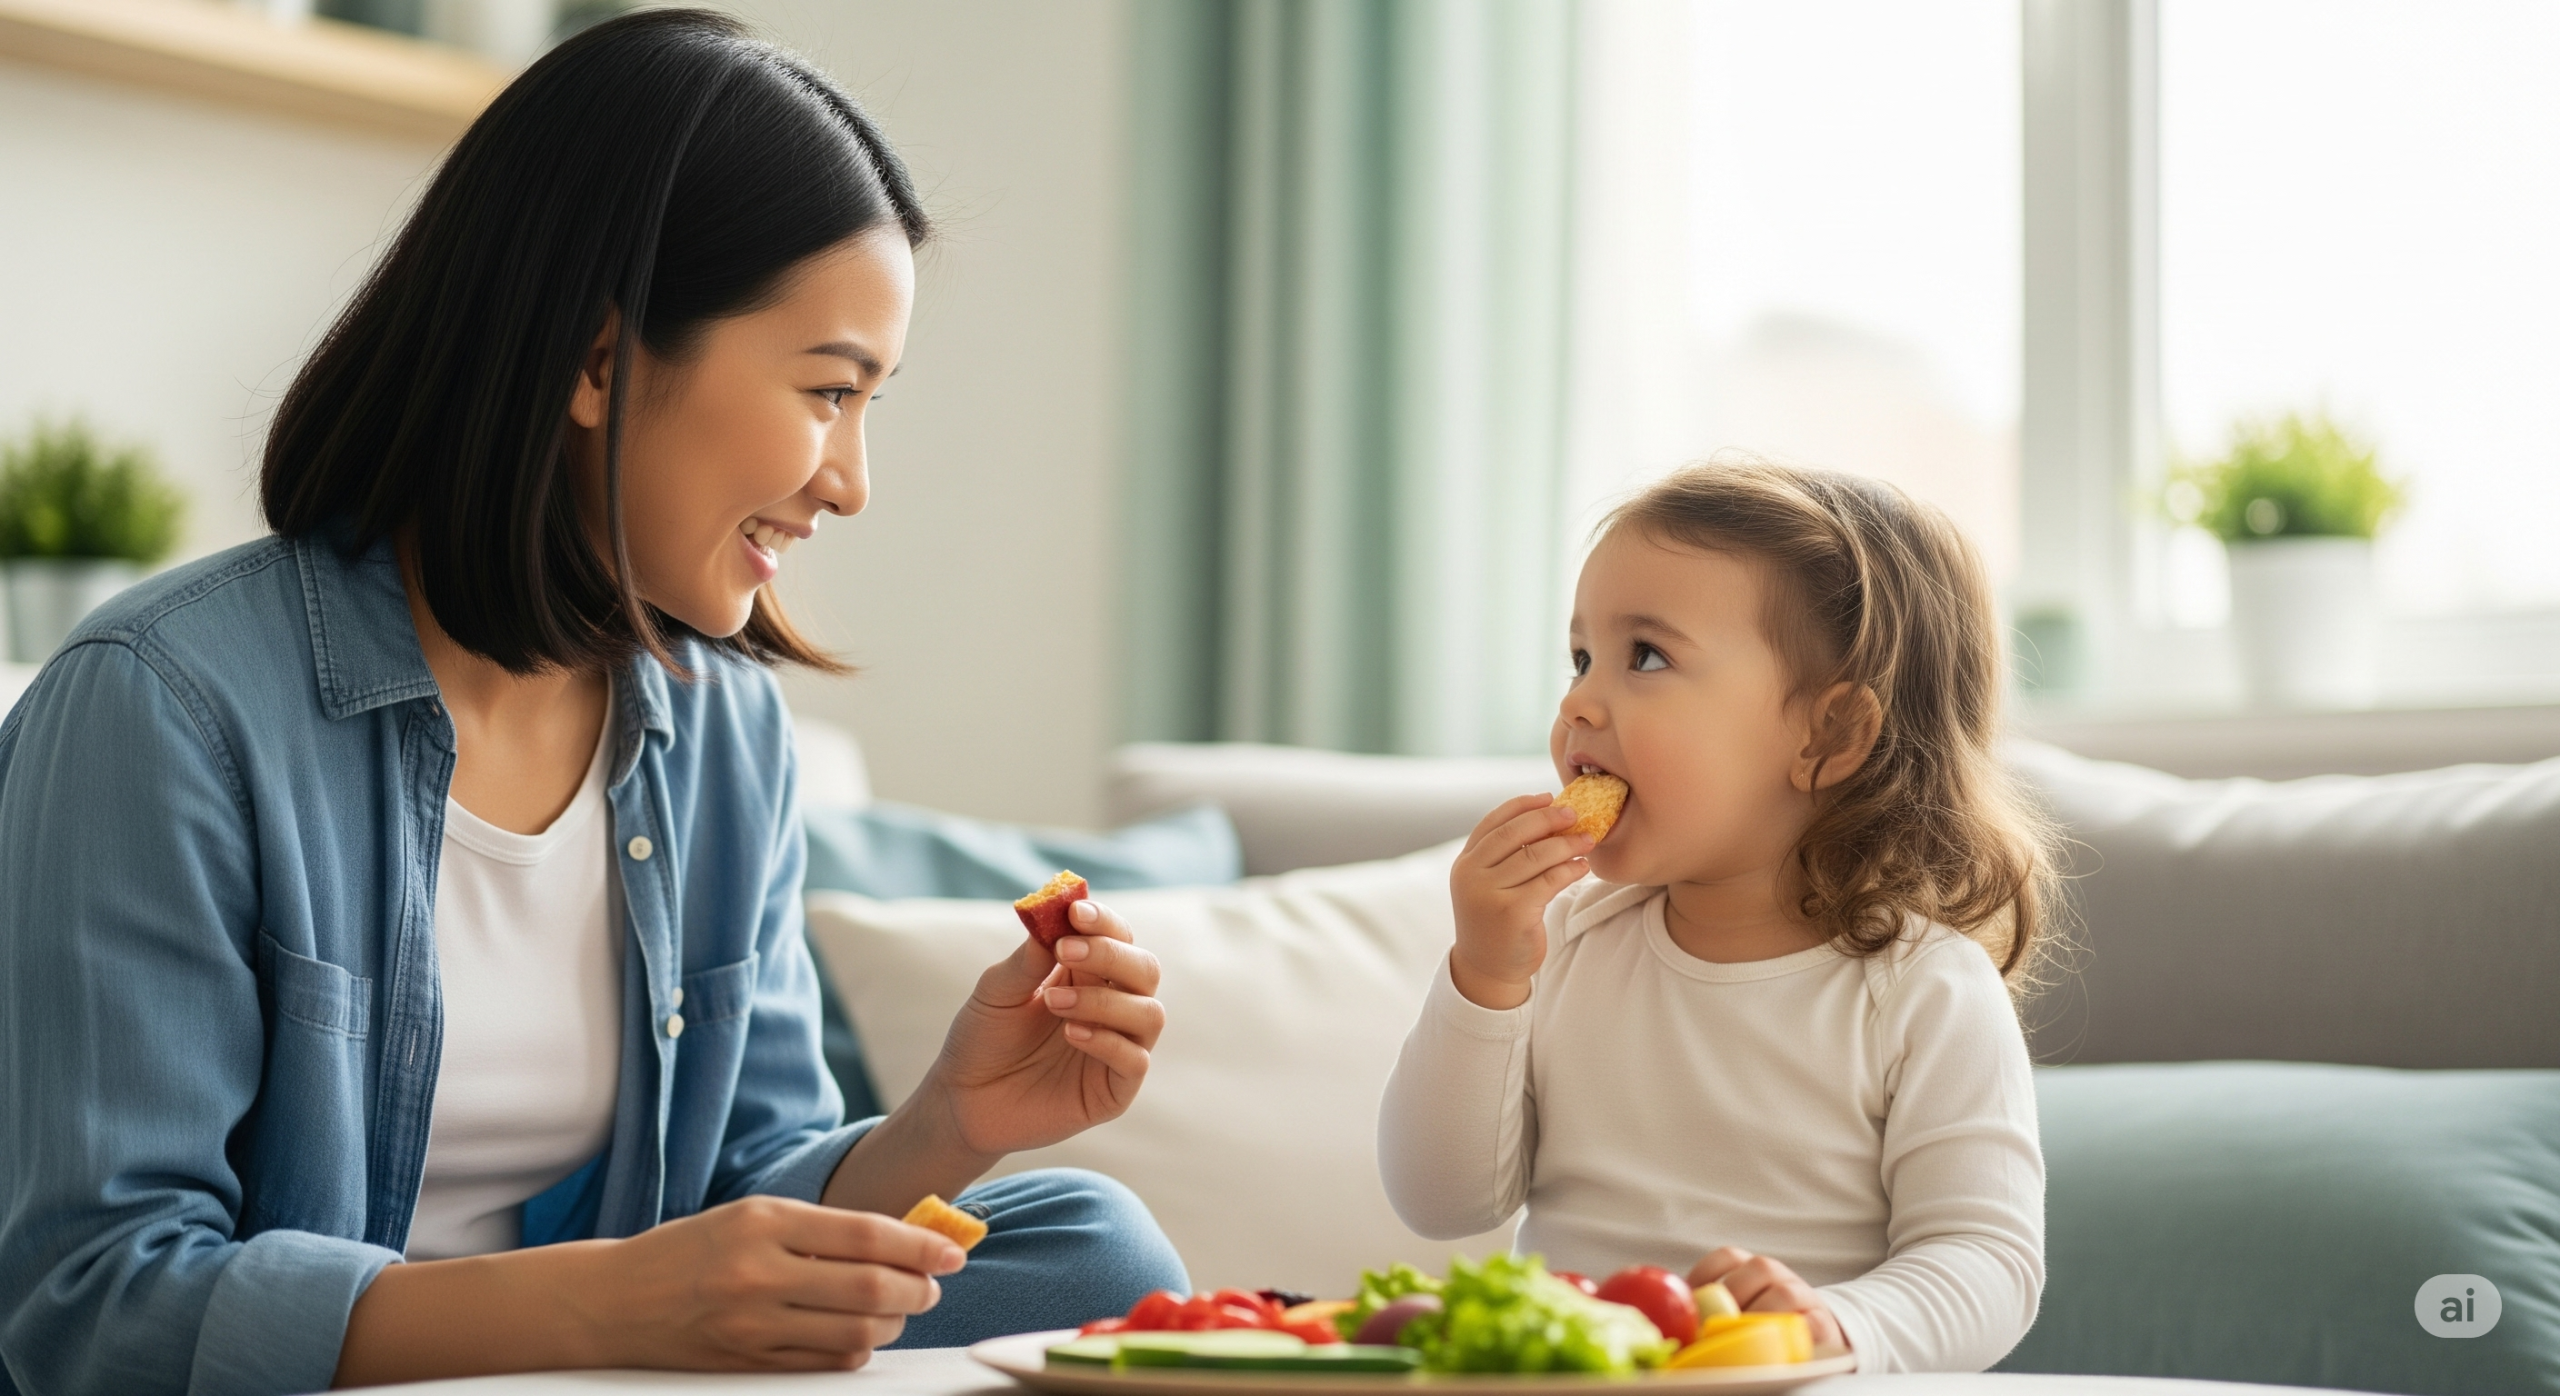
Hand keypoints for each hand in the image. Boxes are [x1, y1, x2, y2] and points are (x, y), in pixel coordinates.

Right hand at [577, 1197, 965, 1370]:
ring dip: (892, 1323)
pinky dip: (855, 1352)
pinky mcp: (747, 1365)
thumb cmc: (692, 1250)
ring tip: (896, 1309)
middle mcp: (758, 1273)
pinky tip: (857, 1335)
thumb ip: (821, 1228)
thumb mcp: (752, 1217)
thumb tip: (901, 1239)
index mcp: (763, 1223)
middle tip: (931, 1284)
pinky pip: (824, 1365)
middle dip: (917, 1288)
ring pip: (855, 1335)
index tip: (952, 1249)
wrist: (613, 1302)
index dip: (920, 1245)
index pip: (865, 1235)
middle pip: (870, 1289)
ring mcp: (752, 1326)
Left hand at [920, 898, 1166, 1159]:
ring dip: (1105, 1000)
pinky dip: (1109, 1042)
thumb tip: (1055, 921)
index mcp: (1087, 975)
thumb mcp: (996, 992)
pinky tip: (1072, 1034)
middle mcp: (1111, 1007)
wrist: (963, 1101)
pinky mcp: (1114, 1090)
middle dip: (1111, 954)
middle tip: (1065, 950)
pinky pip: (1136, 1060)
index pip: (1117, 937)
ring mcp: (1117, 1048)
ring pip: (1150, 1013)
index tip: (1075, 911)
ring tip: (1054, 1002)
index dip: (1103, 921)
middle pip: (1145, 970)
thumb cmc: (982, 1040)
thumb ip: (1027, 960)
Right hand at [1448, 793, 1591, 1009]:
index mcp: (1465, 863)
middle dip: (1547, 819)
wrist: (1488, 968)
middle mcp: (1471, 875)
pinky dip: (1570, 870)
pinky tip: (1582, 866)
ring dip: (1566, 844)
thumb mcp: (1488, 884)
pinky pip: (1549, 881)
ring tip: (1587, 840)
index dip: (1522, 805)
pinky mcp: (1514, 913)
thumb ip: (1503, 856)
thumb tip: (1546, 817)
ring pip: (1535, 856)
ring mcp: (1490, 894)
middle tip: (1574, 814)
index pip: (1493, 822)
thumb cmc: (1495, 921)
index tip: (1548, 798)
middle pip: (1514, 833)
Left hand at [1687, 1248, 1848, 1352]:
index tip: (1691, 1299)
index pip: (1727, 1256)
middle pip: (1757, 1268)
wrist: (1814, 1336)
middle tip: (1714, 1324)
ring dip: (1758, 1316)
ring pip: (1782, 1294)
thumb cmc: (1761, 1321)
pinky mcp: (1822, 1323)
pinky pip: (1808, 1324)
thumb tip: (1672, 1321)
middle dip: (1733, 1296)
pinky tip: (1771, 1347)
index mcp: (1751, 1267)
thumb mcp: (1737, 1307)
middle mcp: (1778, 1274)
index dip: (1706, 1274)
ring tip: (1741, 1338)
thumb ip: (1710, 1307)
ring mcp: (1802, 1295)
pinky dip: (1788, 1335)